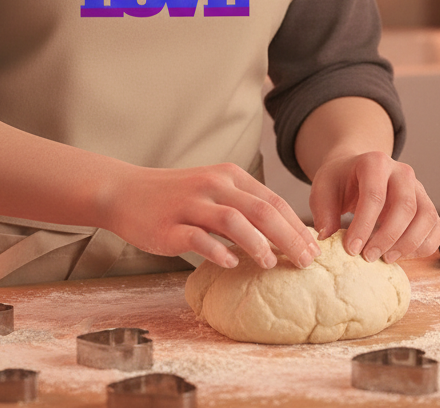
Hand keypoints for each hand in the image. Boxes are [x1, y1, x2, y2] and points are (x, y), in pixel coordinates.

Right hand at [107, 162, 320, 270]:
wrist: (125, 192)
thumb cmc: (176, 196)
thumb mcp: (213, 190)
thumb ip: (242, 206)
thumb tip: (282, 235)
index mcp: (229, 175)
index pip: (272, 200)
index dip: (296, 225)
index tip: (314, 249)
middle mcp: (214, 185)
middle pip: (261, 210)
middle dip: (288, 237)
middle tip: (305, 262)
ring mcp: (191, 204)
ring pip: (233, 220)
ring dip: (257, 243)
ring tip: (271, 263)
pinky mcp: (169, 226)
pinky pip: (198, 238)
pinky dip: (217, 251)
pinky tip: (230, 264)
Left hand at [308, 150, 439, 263]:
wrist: (356, 170)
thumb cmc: (340, 181)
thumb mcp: (323, 189)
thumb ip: (323, 212)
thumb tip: (328, 238)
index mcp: (374, 162)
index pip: (375, 195)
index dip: (364, 225)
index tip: (351, 249)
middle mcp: (402, 172)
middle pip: (405, 206)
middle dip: (387, 237)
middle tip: (368, 257)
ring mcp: (418, 188)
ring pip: (427, 217)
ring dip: (408, 244)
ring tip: (386, 259)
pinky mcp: (427, 205)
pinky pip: (437, 228)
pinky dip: (424, 246)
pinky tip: (401, 255)